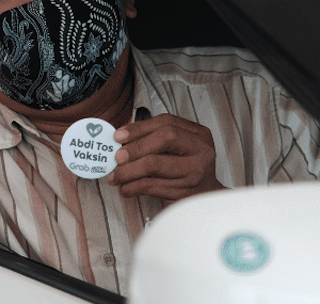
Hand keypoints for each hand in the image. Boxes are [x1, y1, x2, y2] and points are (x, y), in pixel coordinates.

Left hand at [107, 114, 224, 201]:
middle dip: (136, 147)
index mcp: (198, 134)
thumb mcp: (178, 148)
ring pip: (154, 164)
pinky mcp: (184, 192)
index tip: (119, 136)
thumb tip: (121, 139)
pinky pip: (152, 186)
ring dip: (128, 171)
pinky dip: (133, 187)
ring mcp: (194, 172)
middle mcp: (200, 151)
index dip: (139, 128)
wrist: (205, 197)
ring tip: (115, 175)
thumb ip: (155, 138)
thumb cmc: (187, 169)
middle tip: (117, 157)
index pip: (167, 122)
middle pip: (165, 139)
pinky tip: (125, 188)